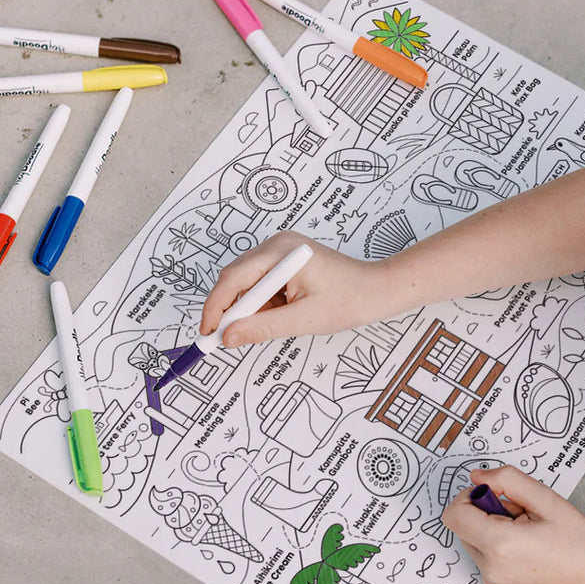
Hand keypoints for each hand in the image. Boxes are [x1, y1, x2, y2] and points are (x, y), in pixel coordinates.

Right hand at [200, 232, 387, 345]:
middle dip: (232, 309)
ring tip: (277, 323)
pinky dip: (263, 304)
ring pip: (247, 284)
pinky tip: (283, 314)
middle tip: (227, 338)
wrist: (377, 291)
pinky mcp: (285, 262)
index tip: (208, 332)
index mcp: (281, 252)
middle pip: (236, 278)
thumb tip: (228, 337)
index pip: (234, 278)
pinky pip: (262, 284)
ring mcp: (281, 251)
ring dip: (251, 308)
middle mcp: (277, 245)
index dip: (216, 307)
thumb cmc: (350, 300)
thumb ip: (262, 328)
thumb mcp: (303, 320)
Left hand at [442, 466, 584, 583]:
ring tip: (530, 538)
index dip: (469, 498)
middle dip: (486, 516)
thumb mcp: (548, 500)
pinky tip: (530, 554)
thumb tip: (477, 477)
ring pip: (475, 546)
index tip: (494, 497)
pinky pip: (487, 564)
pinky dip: (501, 554)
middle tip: (522, 518)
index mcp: (500, 544)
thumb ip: (507, 481)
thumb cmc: (583, 547)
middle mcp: (491, 569)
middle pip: (463, 529)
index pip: (454, 514)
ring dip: (493, 535)